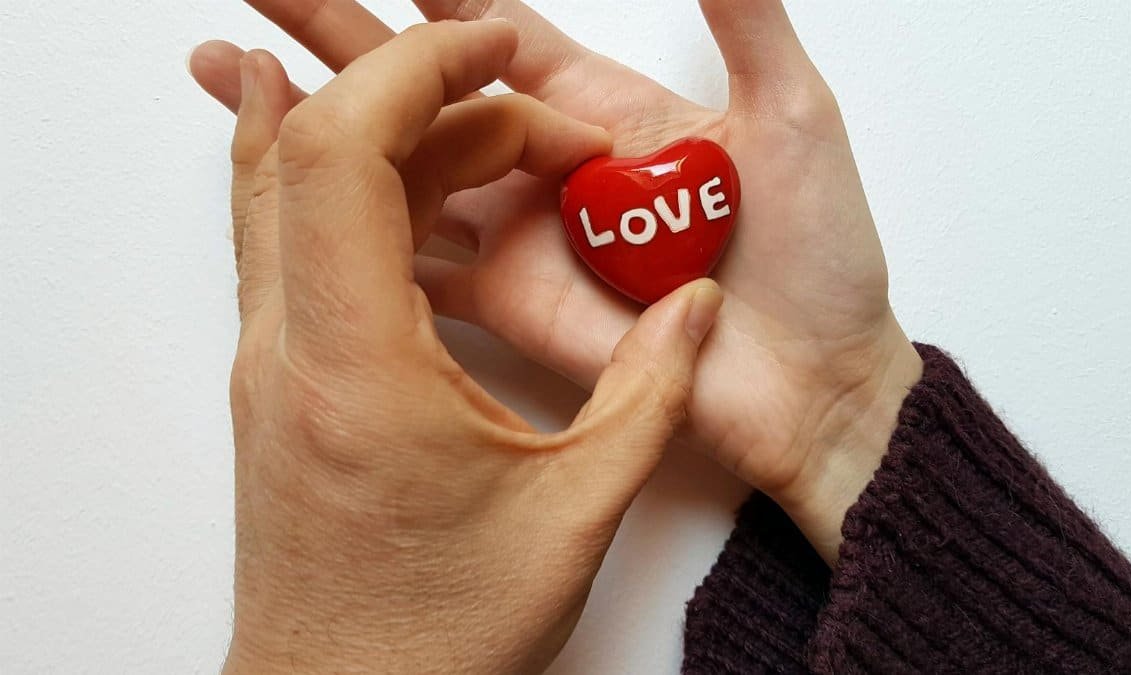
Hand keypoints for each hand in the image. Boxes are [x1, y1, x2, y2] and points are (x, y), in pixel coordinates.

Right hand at [190, 0, 922, 563]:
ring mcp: (520, 234)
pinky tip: (286, 196)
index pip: (492, 25)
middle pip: (419, 83)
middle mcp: (543, 163)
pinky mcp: (510, 303)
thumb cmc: (819, 259)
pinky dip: (353, 232)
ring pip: (398, 163)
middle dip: (337, 31)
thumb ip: (747, 22)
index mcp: (601, 103)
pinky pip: (419, 263)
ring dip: (319, 123)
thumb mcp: (793, 118)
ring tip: (240, 78)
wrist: (813, 386)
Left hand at [210, 20, 720, 672]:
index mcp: (358, 367)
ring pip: (294, 188)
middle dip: (426, 97)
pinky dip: (343, 180)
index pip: (345, 153)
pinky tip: (392, 170)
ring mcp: (272, 362)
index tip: (494, 43)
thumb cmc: (436, 633)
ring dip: (391, 140)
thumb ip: (653, 393)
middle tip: (523, 98)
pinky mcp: (282, 379)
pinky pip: (288, 237)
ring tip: (490, 135)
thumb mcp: (577, 511)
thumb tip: (700, 308)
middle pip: (316, 150)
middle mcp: (288, 349)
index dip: (419, 71)